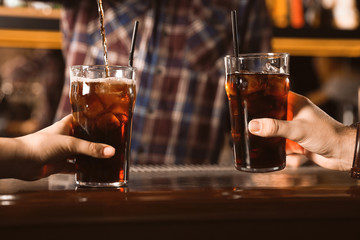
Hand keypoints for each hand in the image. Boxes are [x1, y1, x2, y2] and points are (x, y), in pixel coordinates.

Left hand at [0, 115, 114, 179]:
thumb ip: (91, 148)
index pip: (83, 118)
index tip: (108, 119)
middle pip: (85, 137)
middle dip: (96, 139)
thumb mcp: (70, 144)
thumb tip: (111, 151)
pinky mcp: (59, 164)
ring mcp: (63, 151)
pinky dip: (83, 169)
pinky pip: (75, 166)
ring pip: (81, 152)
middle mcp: (66, 137)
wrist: (21, 161)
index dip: (94, 118)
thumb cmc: (41, 145)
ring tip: (107, 155)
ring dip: (91, 155)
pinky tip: (94, 170)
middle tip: (112, 140)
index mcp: (67, 125)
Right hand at [248, 91, 355, 170]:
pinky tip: (273, 153)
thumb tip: (254, 125)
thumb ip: (275, 127)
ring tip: (256, 138)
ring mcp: (295, 128)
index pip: (275, 94)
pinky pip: (281, 144)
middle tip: (247, 121)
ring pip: (275, 130)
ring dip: (268, 136)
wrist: (342, 154)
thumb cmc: (328, 135)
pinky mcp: (296, 142)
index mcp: (296, 103)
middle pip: (272, 113)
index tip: (248, 100)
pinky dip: (276, 149)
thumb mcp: (297, 129)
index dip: (261, 96)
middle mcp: (294, 114)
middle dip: (261, 119)